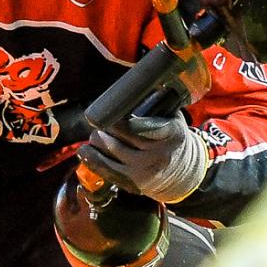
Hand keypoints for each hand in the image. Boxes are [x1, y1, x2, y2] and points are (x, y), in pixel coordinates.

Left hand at [82, 113, 209, 202]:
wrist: (182, 171)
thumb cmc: (170, 137)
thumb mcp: (173, 118)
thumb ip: (158, 102)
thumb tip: (136, 82)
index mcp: (171, 134)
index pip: (143, 127)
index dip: (123, 122)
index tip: (111, 115)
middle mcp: (159, 154)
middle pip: (124, 138)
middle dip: (106, 129)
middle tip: (99, 123)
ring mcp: (146, 170)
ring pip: (113, 153)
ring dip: (97, 142)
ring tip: (94, 136)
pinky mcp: (135, 183)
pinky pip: (109, 171)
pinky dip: (93, 160)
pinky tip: (84, 151)